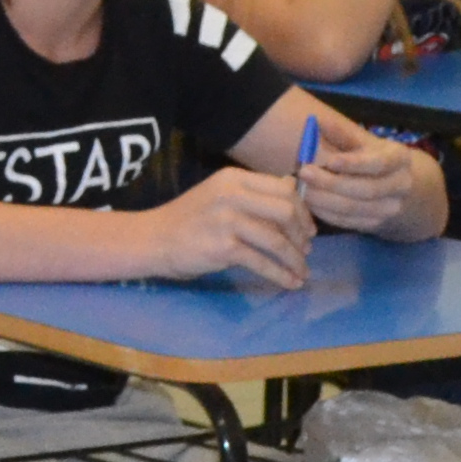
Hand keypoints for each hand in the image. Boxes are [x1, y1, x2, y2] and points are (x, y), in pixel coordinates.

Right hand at [139, 167, 311, 287]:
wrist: (152, 239)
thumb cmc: (188, 218)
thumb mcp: (220, 194)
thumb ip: (253, 192)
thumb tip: (294, 187)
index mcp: (234, 178)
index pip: (284, 189)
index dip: (304, 211)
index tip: (308, 230)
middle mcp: (232, 194)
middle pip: (286, 211)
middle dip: (302, 234)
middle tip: (306, 250)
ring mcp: (227, 220)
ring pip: (278, 240)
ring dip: (295, 259)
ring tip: (301, 271)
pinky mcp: (223, 247)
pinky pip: (263, 262)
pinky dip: (281, 275)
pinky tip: (290, 283)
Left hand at [295, 114, 427, 236]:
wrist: (393, 184)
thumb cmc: (370, 156)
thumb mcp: (361, 141)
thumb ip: (341, 133)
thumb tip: (317, 121)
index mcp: (399, 159)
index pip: (378, 163)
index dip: (354, 164)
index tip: (330, 161)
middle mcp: (401, 185)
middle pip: (365, 190)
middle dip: (331, 183)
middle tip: (304, 173)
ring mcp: (391, 208)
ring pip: (355, 208)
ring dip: (324, 200)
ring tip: (301, 188)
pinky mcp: (377, 224)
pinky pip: (349, 222)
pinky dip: (326, 214)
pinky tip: (309, 203)